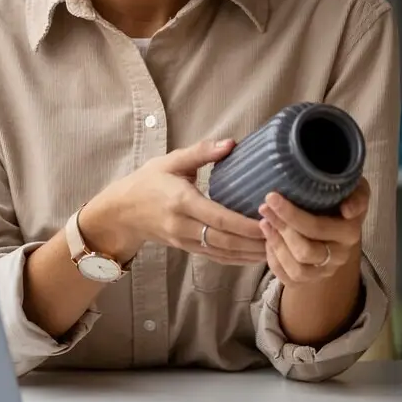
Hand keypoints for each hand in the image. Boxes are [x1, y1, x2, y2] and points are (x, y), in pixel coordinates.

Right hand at [82, 138, 266, 266]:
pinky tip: (255, 255)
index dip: (245, 224)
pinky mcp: (186, 249)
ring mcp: (184, 241)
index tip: (268, 221)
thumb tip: (232, 143)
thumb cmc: (148, 182)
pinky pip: (215, 257)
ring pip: (222, 252)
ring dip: (249, 254)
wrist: (121, 212)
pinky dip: (237, 258)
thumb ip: (202, 152)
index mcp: (181, 201)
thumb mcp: (171, 161)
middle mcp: (183, 225)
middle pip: (224, 240)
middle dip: (253, 242)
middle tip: (281, 236)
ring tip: (275, 248)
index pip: (218, 218)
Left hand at [258, 178, 369, 284]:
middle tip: (264, 207)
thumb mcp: (354, 189)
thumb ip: (357, 196)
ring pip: (297, 270)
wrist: (339, 216)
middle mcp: (339, 256)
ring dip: (276, 245)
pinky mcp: (311, 279)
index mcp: (349, 233)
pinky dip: (274, 261)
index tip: (271, 197)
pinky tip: (268, 240)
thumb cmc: (342, 197)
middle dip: (280, 228)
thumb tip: (348, 210)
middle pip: (305, 252)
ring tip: (265, 223)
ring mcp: (325, 270)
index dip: (291, 215)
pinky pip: (288, 280)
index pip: (317, 228)